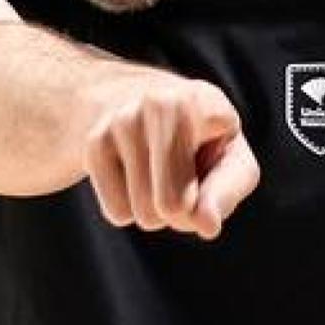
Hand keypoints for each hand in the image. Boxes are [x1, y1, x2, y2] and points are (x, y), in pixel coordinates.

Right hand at [82, 74, 260, 240]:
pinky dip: (129, 206)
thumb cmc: (197, 137)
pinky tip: (131, 170)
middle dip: (181, 209)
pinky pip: (117, 214)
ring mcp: (121, 121)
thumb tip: (207, 225)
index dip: (215, 193)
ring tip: (157, 170)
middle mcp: (159, 104)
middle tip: (182, 174)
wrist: (132, 100)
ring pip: (144, 215)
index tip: (212, 157)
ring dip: (155, 210)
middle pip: (173, 206)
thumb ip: (227, 192)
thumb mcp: (230, 157)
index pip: (216, 184)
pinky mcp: (93, 143)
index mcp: (205, 102)